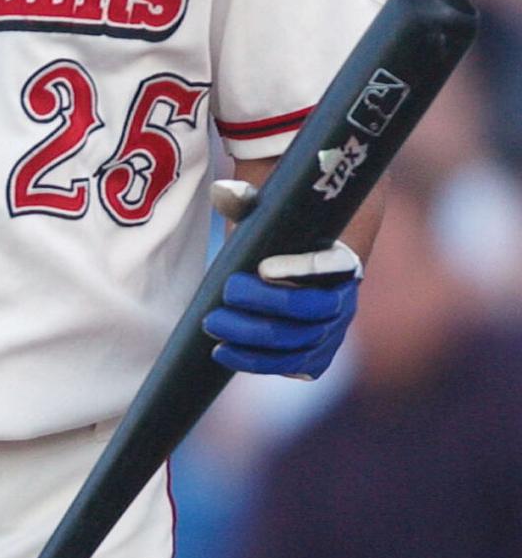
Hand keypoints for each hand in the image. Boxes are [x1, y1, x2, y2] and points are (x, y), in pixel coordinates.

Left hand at [202, 179, 362, 379]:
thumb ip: (247, 201)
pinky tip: (225, 352)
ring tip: (214, 323)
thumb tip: (222, 191)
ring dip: (253, 336)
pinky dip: (258, 361)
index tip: (261, 266)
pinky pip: (290, 365)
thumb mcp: (269, 215)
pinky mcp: (314, 357)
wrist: (300, 271)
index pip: (331, 265)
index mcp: (341, 261)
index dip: (301, 268)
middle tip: (227, 292)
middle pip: (310, 308)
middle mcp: (343, 301)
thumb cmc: (282, 238)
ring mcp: (330, 333)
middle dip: (266, 303)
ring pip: (298, 342)